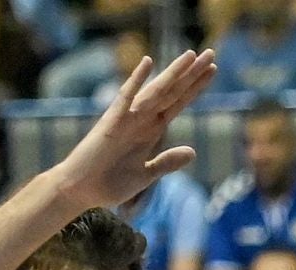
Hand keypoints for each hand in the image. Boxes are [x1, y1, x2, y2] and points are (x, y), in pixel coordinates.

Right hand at [52, 49, 216, 214]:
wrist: (82, 190)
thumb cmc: (111, 182)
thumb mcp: (146, 175)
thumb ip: (167, 162)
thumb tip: (193, 151)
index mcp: (151, 130)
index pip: (178, 103)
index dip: (195, 88)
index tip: (213, 70)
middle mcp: (142, 119)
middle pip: (172, 92)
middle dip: (191, 75)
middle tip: (211, 54)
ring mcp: (127, 118)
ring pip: (155, 91)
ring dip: (172, 74)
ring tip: (191, 56)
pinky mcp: (112, 122)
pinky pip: (125, 97)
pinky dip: (136, 80)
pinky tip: (147, 63)